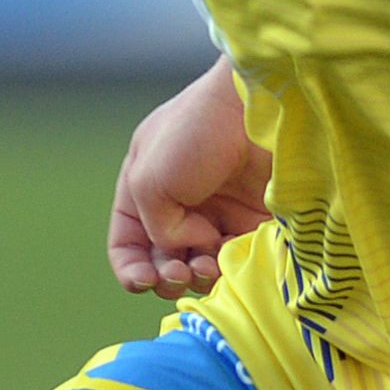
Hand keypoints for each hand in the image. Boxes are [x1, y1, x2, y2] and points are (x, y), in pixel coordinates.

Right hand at [106, 61, 270, 297]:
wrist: (262, 107)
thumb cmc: (198, 132)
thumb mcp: (149, 178)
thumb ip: (154, 226)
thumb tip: (190, 247)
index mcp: (145, 187)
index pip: (128, 243)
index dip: (131, 269)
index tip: (143, 281)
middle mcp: (179, 203)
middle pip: (164, 261)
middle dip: (166, 276)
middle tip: (179, 273)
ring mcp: (218, 213)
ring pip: (200, 266)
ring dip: (198, 276)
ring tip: (206, 267)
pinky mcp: (253, 220)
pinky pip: (235, 259)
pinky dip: (228, 269)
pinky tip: (228, 261)